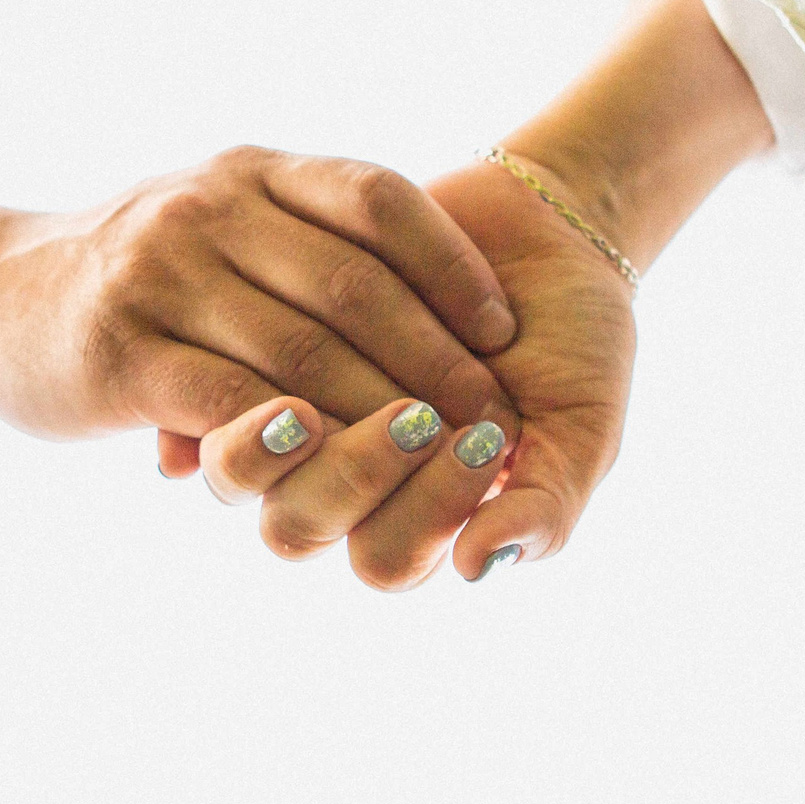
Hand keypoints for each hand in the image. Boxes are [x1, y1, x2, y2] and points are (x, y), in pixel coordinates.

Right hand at [0, 148, 517, 441]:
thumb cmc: (138, 274)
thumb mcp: (221, 220)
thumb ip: (309, 236)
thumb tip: (437, 287)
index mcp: (250, 172)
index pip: (378, 200)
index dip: (453, 265)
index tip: (503, 328)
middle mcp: (208, 208)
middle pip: (354, 284)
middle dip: (436, 357)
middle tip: (491, 414)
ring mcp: (161, 275)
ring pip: (304, 351)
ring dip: (384, 410)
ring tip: (440, 453)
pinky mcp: (124, 353)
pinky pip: (235, 402)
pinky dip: (300, 437)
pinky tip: (345, 465)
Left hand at [195, 153, 633, 586]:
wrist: (540, 235)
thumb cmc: (573, 351)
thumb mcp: (582, 433)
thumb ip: (543, 511)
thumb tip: (475, 567)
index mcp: (418, 522)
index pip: (384, 560)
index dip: (424, 514)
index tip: (487, 440)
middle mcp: (345, 486)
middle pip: (294, 530)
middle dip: (355, 474)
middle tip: (418, 415)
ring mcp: (297, 420)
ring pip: (239, 467)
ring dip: (291, 434)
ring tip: (345, 381)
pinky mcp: (261, 348)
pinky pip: (222, 386)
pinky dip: (257, 371)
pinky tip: (306, 323)